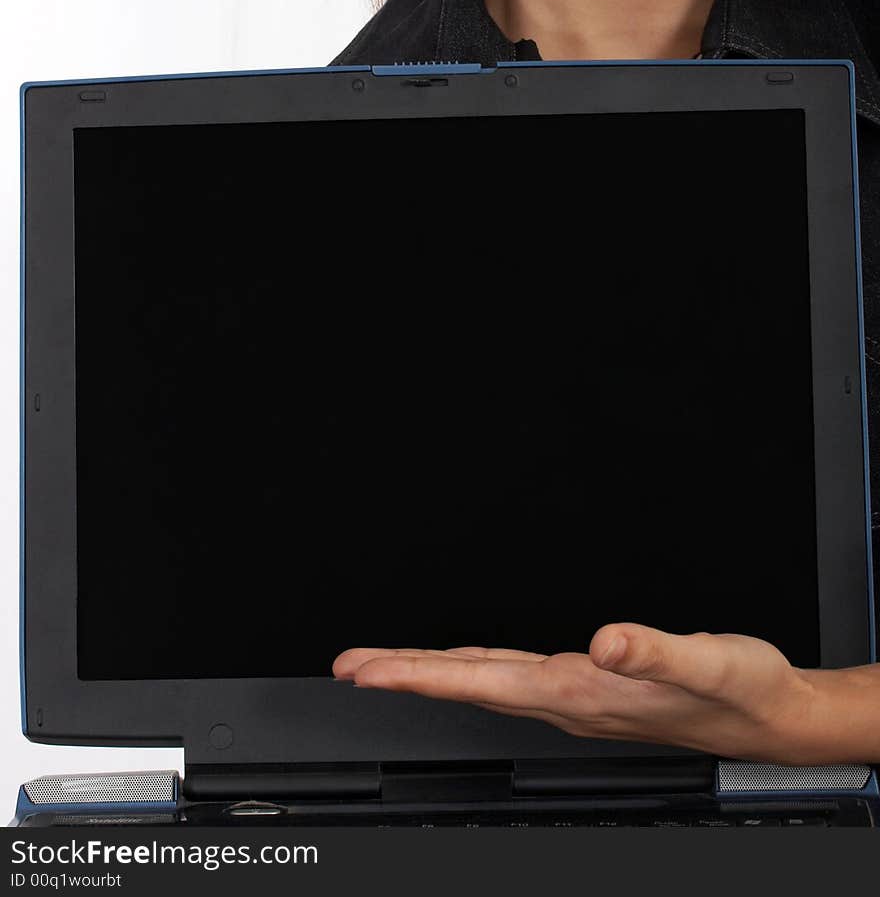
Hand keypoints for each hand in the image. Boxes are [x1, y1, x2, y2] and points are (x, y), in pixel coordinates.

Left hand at [332, 623, 820, 762]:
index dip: (418, 676)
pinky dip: (473, 669)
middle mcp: (568, 700)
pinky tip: (467, 663)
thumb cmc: (740, 691)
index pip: (480, 684)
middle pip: (467, 688)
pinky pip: (511, 678)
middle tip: (348, 667)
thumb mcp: (707, 661)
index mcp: (582, 692)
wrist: (769, 719)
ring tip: (386, 666)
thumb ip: (654, 650)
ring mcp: (574, 699)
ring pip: (485, 684)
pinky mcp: (588, 690)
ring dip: (431, 674)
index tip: (366, 671)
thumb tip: (607, 641)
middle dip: (404, 677)